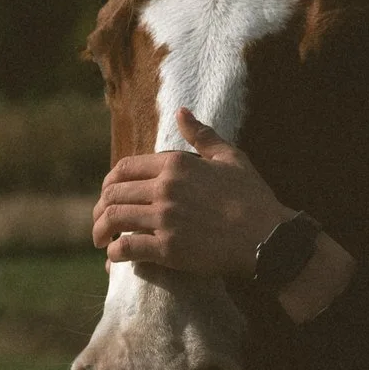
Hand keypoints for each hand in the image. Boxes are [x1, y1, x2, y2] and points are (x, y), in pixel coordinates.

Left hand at [93, 109, 294, 276]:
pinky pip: (127, 247)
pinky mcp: (168, 248)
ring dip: (101, 230)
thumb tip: (180, 112)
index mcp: (176, 163)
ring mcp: (165, 218)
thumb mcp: (231, 158)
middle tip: (101, 221)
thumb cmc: (253, 198)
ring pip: (114, 218)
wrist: (268, 237)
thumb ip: (202, 135)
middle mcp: (165, 188)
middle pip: (113, 193)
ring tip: (102, 240)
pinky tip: (116, 257)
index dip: (111, 182)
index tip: (109, 194)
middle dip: (100, 207)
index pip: (125, 168)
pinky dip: (115, 252)